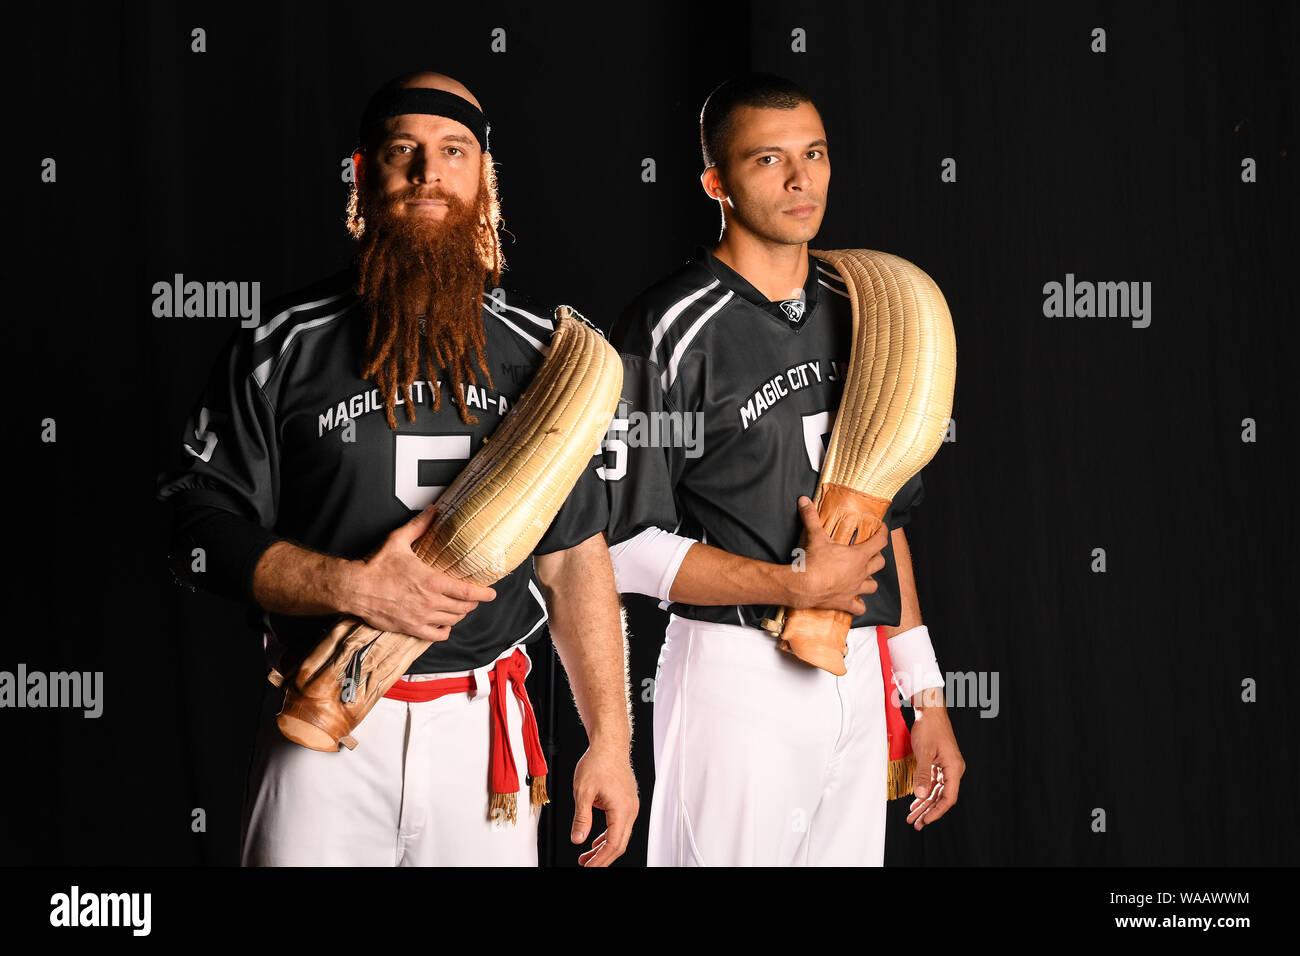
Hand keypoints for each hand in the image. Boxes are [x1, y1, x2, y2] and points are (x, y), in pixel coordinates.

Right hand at [345, 504, 496, 640]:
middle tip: (473, 598)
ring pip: (452, 621)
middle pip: (463, 608)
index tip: (491, 594)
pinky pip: (436, 636)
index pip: (467, 592)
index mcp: (431, 581)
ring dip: (460, 615)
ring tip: (460, 608)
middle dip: (472, 604)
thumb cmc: (376, 566)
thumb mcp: (398, 540)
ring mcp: (421, 617)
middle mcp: (430, 602)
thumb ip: (419, 526)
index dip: (483, 594)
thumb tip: (432, 510)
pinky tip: (445, 625)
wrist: (356, 588)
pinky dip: (445, 631)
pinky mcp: (411, 628)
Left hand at [571, 742, 638, 866]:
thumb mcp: (583, 792)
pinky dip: (607, 836)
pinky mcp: (627, 802)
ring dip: (603, 848)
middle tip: (585, 865)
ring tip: (586, 857)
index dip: (600, 860)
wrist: (609, 744)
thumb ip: (581, 819)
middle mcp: (630, 810)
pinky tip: (595, 841)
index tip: (587, 868)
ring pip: (620, 835)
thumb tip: (578, 839)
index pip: (613, 844)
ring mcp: (630, 806)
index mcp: (622, 809)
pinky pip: (619, 825)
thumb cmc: (598, 762)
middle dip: (602, 858)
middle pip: (619, 844)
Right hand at [788, 495, 888, 613]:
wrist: (805, 586)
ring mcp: (855, 589)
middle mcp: (861, 573)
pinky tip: (856, 602)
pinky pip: (859, 607)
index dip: (883, 533)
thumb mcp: (814, 537)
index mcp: (858, 556)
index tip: (883, 529)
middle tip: (871, 552)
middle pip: (879, 563)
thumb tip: (804, 501)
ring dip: (870, 581)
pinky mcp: (846, 602)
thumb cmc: (814, 562)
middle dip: (877, 556)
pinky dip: (859, 605)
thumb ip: (811, 517)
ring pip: (873, 586)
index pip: (879, 542)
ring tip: (864, 577)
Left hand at [905, 693, 964, 828]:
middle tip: (915, 823)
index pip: (949, 797)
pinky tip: (915, 802)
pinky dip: (923, 793)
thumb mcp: (924, 752)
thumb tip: (920, 795)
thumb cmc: (930, 728)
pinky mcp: (938, 764)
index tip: (925, 820)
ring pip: (935, 791)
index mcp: (954, 768)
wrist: (930, 711)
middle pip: (941, 797)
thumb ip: (922, 774)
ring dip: (924, 804)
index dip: (937, 811)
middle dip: (928, 811)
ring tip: (913, 817)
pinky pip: (932, 783)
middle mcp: (952, 770)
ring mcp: (945, 767)